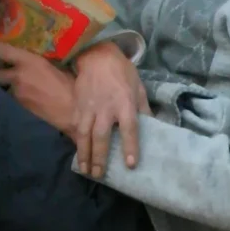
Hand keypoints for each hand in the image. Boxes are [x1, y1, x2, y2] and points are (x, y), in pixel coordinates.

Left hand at [0, 46, 77, 139]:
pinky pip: (15, 102)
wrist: (75, 113)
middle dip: (3, 75)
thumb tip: (35, 59)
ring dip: (13, 89)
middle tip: (14, 76)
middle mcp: (19, 77)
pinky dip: (21, 100)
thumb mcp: (58, 66)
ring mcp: (18, 95)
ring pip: (7, 90)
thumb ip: (40, 63)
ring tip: (30, 91)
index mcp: (30, 61)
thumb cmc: (72, 86)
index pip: (1, 51)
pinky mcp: (20, 109)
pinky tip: (35, 102)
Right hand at [71, 40, 148, 179]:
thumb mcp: (139, 87)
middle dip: (100, 157)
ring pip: (84, 135)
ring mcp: (89, 108)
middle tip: (100, 174)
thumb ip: (144, 109)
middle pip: (102, 136)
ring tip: (86, 170)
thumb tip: (153, 126)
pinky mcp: (78, 106)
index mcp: (125, 103)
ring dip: (85, 154)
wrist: (96, 56)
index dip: (130, 147)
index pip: (129, 128)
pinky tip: (79, 154)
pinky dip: (77, 142)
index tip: (130, 164)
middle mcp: (106, 108)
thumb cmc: (122, 72)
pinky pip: (76, 127)